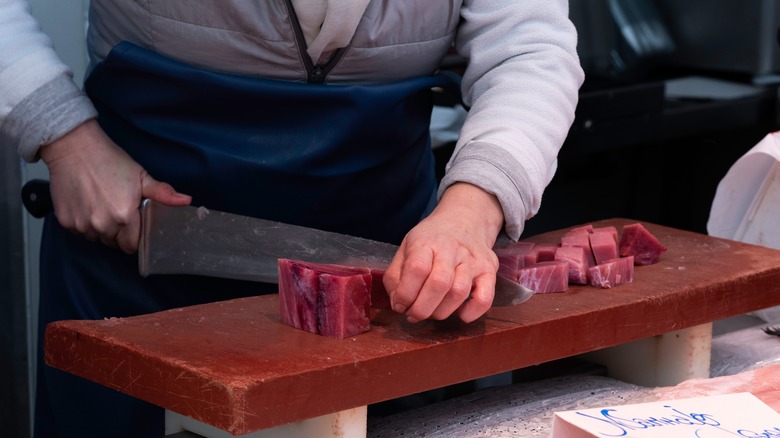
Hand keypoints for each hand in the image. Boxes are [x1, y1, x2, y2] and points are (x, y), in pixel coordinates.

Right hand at [39, 119, 190, 252]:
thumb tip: (185, 201)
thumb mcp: (141, 176)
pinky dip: (83, 223)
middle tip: (117, 211)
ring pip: (96, 238)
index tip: (133, 225)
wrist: (75, 149)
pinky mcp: (65, 221)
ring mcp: (82, 225)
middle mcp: (103, 225)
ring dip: (100, 229)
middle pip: (114, 243)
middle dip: (118, 233)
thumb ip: (162, 193)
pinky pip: (79, 232)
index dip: (134, 237)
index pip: (132, 245)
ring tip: (101, 206)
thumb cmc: (109, 161)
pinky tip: (87, 205)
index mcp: (125, 216)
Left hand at [383, 183, 503, 322]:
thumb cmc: (431, 239)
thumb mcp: (406, 248)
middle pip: (439, 284)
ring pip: (459, 293)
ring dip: (441, 312)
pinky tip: (459, 313)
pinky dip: (472, 313)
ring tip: (432, 312)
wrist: (465, 219)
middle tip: (414, 315)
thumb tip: (398, 304)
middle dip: (422, 309)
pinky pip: (485, 299)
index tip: (400, 305)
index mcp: (427, 242)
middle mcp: (452, 249)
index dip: (406, 293)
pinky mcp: (489, 271)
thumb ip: (396, 276)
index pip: (417, 269)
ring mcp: (473, 260)